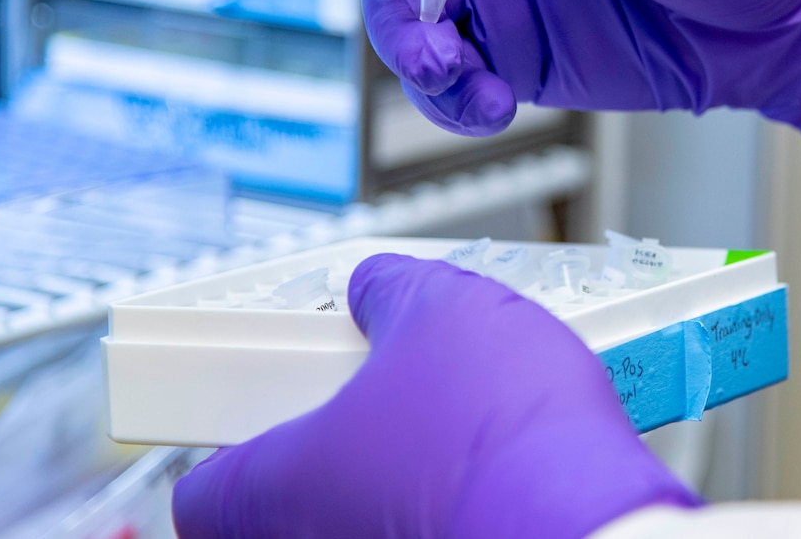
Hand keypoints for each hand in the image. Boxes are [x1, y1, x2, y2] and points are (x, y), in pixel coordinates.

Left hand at [172, 254, 695, 537]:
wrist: (595, 523)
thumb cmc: (500, 436)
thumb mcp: (441, 309)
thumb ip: (389, 291)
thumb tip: (376, 286)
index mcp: (287, 483)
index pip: (204, 497)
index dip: (225, 446)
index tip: (253, 410)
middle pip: (291, 503)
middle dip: (332, 446)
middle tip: (370, 394)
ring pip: (367, 514)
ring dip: (397, 470)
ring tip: (453, 411)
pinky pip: (433, 523)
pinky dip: (453, 495)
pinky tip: (503, 452)